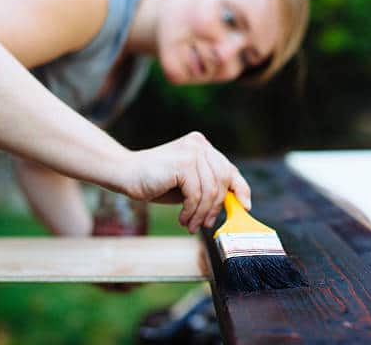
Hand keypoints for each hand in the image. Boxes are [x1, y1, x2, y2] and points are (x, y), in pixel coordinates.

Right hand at [123, 132, 250, 233]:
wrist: (125, 174)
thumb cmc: (156, 182)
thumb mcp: (189, 185)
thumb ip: (208, 187)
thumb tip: (234, 204)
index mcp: (203, 146)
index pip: (229, 168)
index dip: (240, 188)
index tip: (245, 206)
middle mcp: (200, 145)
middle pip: (223, 181)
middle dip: (216, 207)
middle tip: (204, 224)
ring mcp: (192, 151)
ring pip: (211, 191)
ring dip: (201, 213)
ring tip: (190, 224)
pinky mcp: (183, 162)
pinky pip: (197, 194)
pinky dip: (191, 211)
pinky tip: (182, 218)